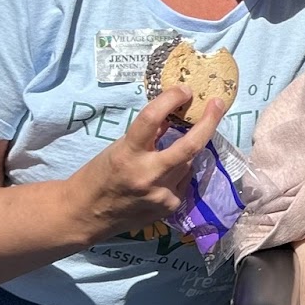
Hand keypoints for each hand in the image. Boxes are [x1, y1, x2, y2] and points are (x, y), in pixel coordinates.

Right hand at [64, 88, 221, 242]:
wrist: (86, 215)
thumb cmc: (99, 175)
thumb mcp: (118, 148)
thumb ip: (148, 135)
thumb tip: (174, 115)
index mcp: (128, 154)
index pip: (151, 119)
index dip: (171, 99)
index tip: (184, 89)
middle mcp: (148, 175)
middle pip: (190, 146)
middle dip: (209, 122)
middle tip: (218, 105)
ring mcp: (162, 194)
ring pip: (189, 163)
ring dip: (185, 152)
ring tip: (168, 152)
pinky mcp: (170, 207)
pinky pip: (184, 181)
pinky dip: (180, 172)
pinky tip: (164, 175)